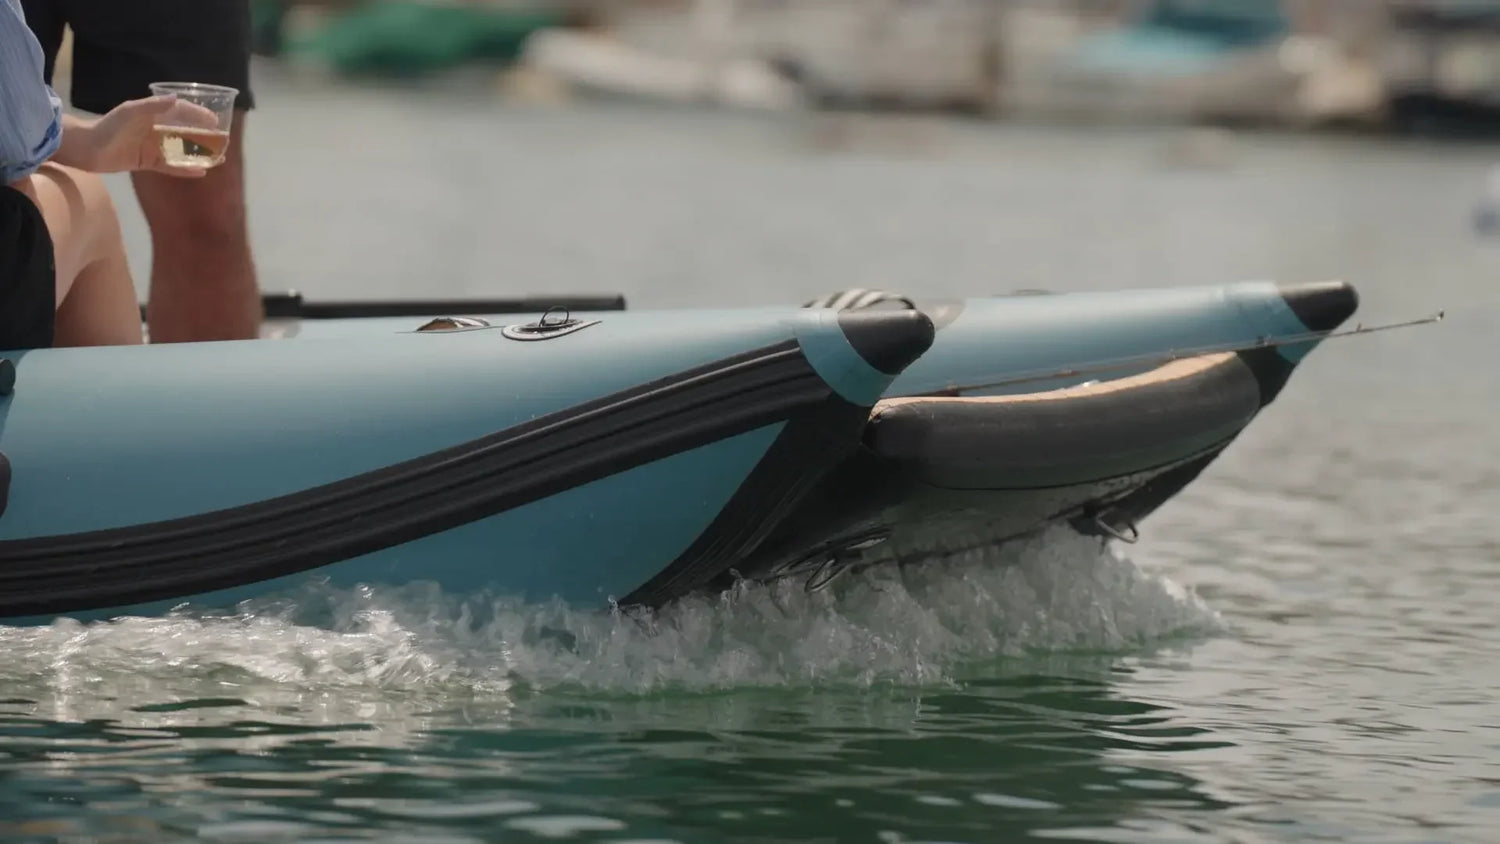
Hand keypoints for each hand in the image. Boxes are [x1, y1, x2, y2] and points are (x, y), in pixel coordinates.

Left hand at [63, 95, 223, 177]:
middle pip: (185, 133)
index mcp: (152, 114)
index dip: (199, 115)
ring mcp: (152, 147)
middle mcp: (155, 130)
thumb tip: (177, 99)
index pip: (181, 112)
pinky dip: (185, 169)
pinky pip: (171, 167)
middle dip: (205, 137)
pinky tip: (200, 172)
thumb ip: (154, 106)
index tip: (216, 122)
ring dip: (200, 155)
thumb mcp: (131, 112)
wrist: (87, 149)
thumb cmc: (109, 127)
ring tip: (218, 159)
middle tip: (223, 143)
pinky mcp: (147, 162)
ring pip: (181, 151)